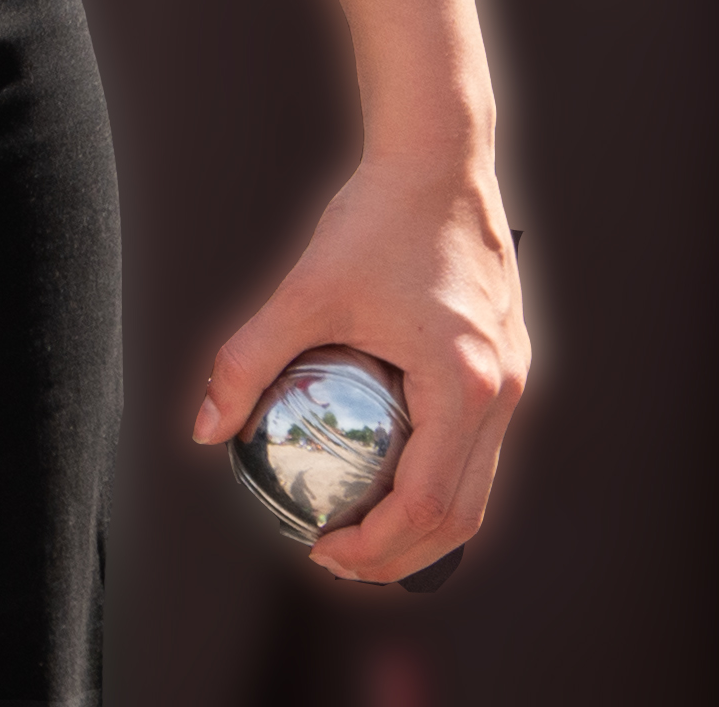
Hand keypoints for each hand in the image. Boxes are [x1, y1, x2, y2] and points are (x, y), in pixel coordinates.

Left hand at [190, 145, 527, 583]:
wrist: (438, 160)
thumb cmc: (375, 218)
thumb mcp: (303, 291)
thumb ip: (248, 359)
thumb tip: (204, 430)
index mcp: (465, 385)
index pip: (425, 504)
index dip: (374, 546)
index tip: (320, 551)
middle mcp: (503, 393)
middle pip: (462, 515)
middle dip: (400, 554)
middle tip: (335, 558)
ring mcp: (514, 381)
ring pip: (477, 488)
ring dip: (422, 524)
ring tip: (359, 531)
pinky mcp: (509, 364)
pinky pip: (480, 449)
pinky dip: (438, 480)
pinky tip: (385, 471)